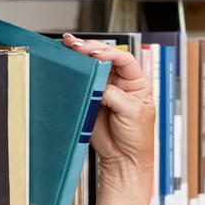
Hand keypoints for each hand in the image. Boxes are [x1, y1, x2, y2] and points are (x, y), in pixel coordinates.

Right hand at [62, 34, 154, 188]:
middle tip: (76, 45)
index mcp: (137, 82)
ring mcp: (106, 90)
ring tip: (69, 47)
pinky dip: (74, 75)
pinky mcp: (92, 100)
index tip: (95, 53)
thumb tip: (98, 84)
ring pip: (92, 68)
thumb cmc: (137, 138)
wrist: (123, 159)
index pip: (124, 59)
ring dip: (80, 58)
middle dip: (90, 49)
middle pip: (105, 59)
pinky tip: (67, 65)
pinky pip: (83, 84)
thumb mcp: (132, 113)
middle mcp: (121, 83)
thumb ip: (115, 95)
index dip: (109, 53)